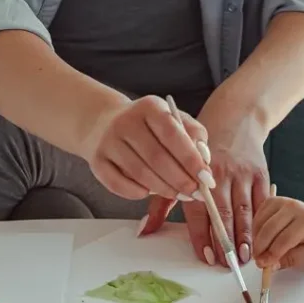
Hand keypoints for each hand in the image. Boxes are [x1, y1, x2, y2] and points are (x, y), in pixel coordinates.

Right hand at [83, 96, 210, 202]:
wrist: (102, 120)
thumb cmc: (147, 124)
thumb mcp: (172, 118)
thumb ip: (193, 134)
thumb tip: (205, 159)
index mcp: (149, 107)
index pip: (173, 134)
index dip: (191, 159)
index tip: (207, 178)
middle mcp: (126, 121)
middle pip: (157, 158)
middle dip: (180, 180)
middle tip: (195, 193)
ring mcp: (108, 141)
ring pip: (140, 173)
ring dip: (163, 189)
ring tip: (179, 194)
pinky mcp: (96, 160)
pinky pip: (118, 184)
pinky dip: (136, 193)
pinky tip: (149, 193)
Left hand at [140, 108, 268, 265]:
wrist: (235, 120)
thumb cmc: (199, 151)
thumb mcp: (175, 169)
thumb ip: (162, 203)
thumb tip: (144, 231)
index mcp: (195, 175)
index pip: (199, 212)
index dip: (203, 236)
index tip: (206, 257)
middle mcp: (220, 174)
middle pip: (224, 214)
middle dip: (226, 242)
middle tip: (228, 265)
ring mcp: (243, 174)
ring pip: (245, 210)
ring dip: (246, 236)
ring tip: (246, 257)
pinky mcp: (261, 173)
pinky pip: (262, 202)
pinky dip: (261, 221)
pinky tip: (260, 238)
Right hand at [253, 197, 303, 269]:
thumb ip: (293, 259)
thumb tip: (271, 265)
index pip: (285, 239)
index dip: (272, 253)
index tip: (264, 264)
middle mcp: (294, 207)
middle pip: (270, 229)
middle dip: (260, 247)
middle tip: (257, 260)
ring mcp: (282, 201)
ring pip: (261, 222)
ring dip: (256, 239)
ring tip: (259, 251)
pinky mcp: (272, 200)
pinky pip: (258, 216)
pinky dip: (255, 229)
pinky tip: (260, 239)